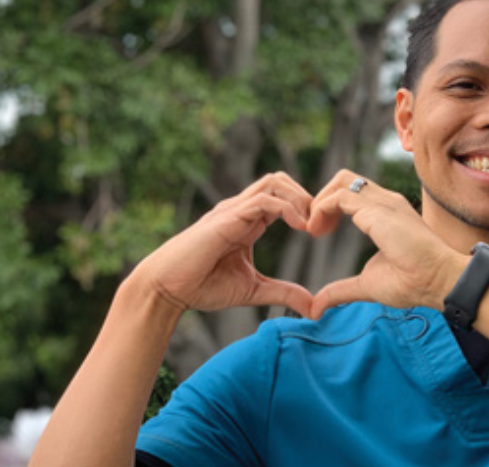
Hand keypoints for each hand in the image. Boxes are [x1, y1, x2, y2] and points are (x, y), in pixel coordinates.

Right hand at [126, 172, 314, 316]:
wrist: (167, 289)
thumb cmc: (202, 286)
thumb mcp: (253, 290)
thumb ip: (283, 293)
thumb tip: (314, 307)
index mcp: (248, 221)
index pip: (283, 197)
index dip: (306, 209)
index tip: (322, 232)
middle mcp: (241, 210)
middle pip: (280, 181)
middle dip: (307, 197)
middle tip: (321, 225)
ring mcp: (233, 210)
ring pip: (274, 182)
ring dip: (300, 198)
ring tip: (311, 225)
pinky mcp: (227, 218)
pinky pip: (264, 200)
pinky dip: (287, 208)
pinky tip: (300, 227)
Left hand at [307, 170, 465, 318]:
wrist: (437, 281)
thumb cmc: (413, 282)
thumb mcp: (367, 285)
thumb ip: (341, 291)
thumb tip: (317, 307)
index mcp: (387, 213)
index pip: (353, 193)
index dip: (330, 207)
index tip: (320, 232)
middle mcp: (386, 201)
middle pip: (345, 179)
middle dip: (321, 198)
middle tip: (313, 228)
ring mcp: (383, 202)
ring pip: (342, 181)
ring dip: (319, 201)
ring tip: (313, 229)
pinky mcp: (377, 211)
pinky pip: (340, 197)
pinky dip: (321, 209)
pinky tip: (317, 232)